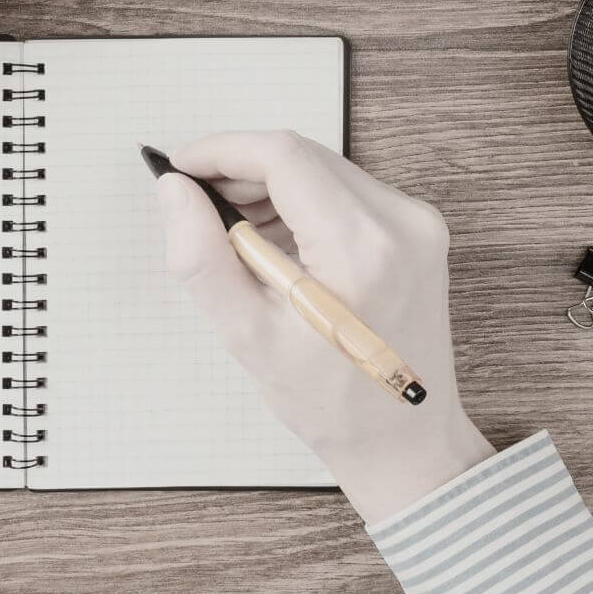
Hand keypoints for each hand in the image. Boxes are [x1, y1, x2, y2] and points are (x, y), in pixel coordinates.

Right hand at [156, 131, 493, 524]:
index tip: (179, 166)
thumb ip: (203, 258)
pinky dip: (303, 201)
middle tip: (195, 202)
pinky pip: (347, 190)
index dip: (223, 152)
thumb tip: (174, 191)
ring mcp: (416, 221)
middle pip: (304, 156)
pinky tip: (276, 239)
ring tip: (233, 231)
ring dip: (271, 185)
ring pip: (323, 168)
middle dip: (242, 169)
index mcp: (362, 247)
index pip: (284, 157)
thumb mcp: (249, 337)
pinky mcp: (418, 227)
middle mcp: (400, 221)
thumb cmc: (331, 403)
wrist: (405, 441)